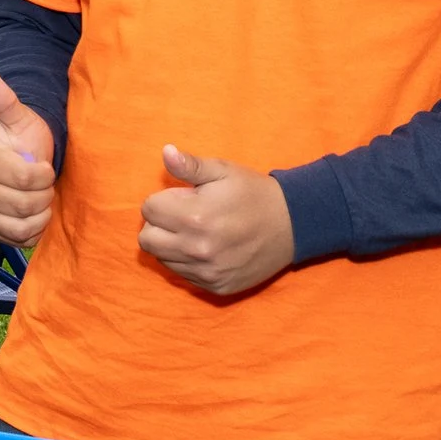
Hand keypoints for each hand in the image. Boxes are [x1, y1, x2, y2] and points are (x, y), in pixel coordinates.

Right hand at [0, 71, 57, 246]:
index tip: (45, 167)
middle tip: (44, 186)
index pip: (26, 179)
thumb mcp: (21, 118)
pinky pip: (16, 240)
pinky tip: (34, 216)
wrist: (21, 161)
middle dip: (43, 196)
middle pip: (24, 205)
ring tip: (41, 202)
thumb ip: (6, 101)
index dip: (44, 176)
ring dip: (40, 216)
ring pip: (20, 227)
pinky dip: (32, 231)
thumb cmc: (25, 140)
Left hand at [138, 145, 294, 296]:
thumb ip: (190, 165)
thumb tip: (165, 152)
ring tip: (195, 232)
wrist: (293, 225)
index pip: (148, 210)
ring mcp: (207, 271)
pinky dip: (186, 262)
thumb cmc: (253, 193)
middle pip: (147, 239)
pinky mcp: (216, 287)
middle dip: (158, 224)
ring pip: (161, 258)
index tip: (182, 198)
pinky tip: (206, 249)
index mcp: (195, 217)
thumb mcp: (223, 171)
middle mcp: (197, 249)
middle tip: (181, 216)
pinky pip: (182, 275)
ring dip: (170, 244)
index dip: (162, 200)